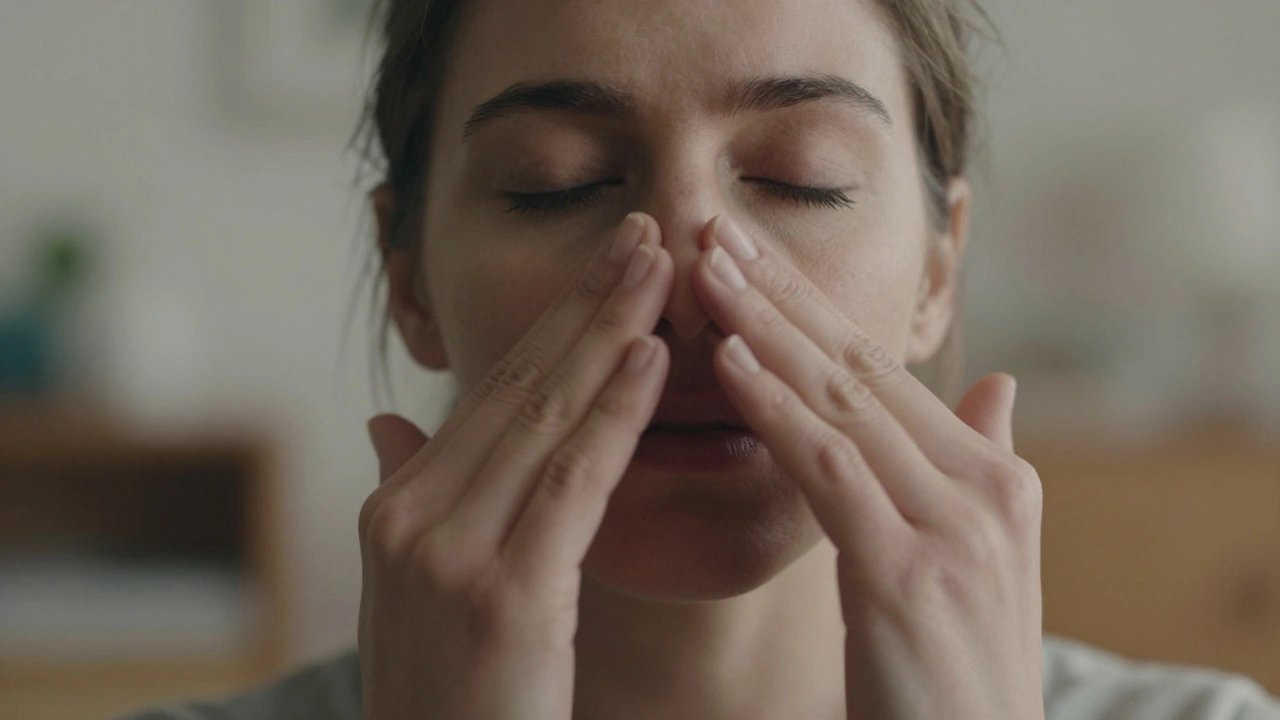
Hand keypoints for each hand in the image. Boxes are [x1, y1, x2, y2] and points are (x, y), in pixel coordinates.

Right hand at [357, 213, 672, 719]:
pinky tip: (651, 357)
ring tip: (658, 266)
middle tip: (643, 232)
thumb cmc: (447, 695)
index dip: (552, 325)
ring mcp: (450, 551)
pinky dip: (614, 413)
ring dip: (608, 332)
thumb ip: (404, 492)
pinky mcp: (504, 593)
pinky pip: (571, 481)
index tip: (604, 267)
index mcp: (395, 508)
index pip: (490, 396)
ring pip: (545, 416)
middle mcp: (412, 516)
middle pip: (518, 385)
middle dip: (587, 303)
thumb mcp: (408, 593)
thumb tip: (388, 420)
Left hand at [693, 215, 1044, 719]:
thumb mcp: (977, 561)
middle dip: (780, 291)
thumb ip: (975, 462)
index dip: (810, 303)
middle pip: (860, 366)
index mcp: (991, 475)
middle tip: (711, 226)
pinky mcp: (911, 573)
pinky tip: (727, 362)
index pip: (882, 369)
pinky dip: (776, 409)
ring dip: (764, 327)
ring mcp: (954, 525)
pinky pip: (831, 470)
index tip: (747, 250)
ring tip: (705, 268)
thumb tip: (996, 382)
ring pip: (842, 401)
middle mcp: (982, 484)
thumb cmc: (955, 674)